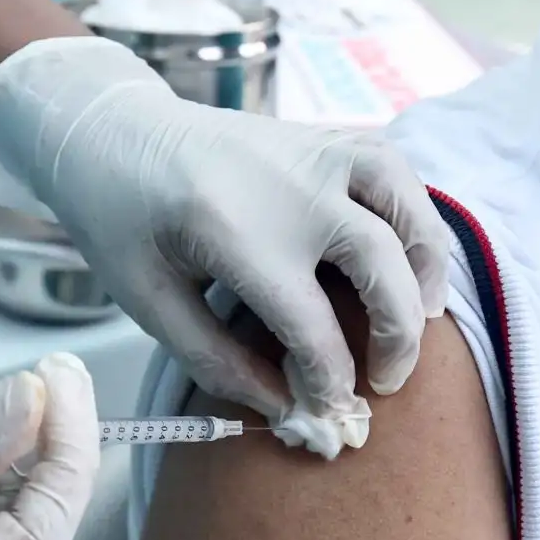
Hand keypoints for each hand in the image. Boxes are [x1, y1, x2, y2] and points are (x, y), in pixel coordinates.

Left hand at [0, 37, 450, 457]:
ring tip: (426, 314)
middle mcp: (291, 187)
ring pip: (407, 204)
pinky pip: (396, 168)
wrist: (111, 128)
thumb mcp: (146, 300)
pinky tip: (410, 252)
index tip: (329, 411)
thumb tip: (285, 406)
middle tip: (387, 381)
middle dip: (398, 335)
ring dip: (428, 265)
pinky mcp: (326, 137)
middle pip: (382, 263)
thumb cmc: (122, 219)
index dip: (330, 380)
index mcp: (234, 233)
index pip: (311, 326)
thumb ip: (215, 361)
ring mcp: (316, 152)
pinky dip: (417, 211)